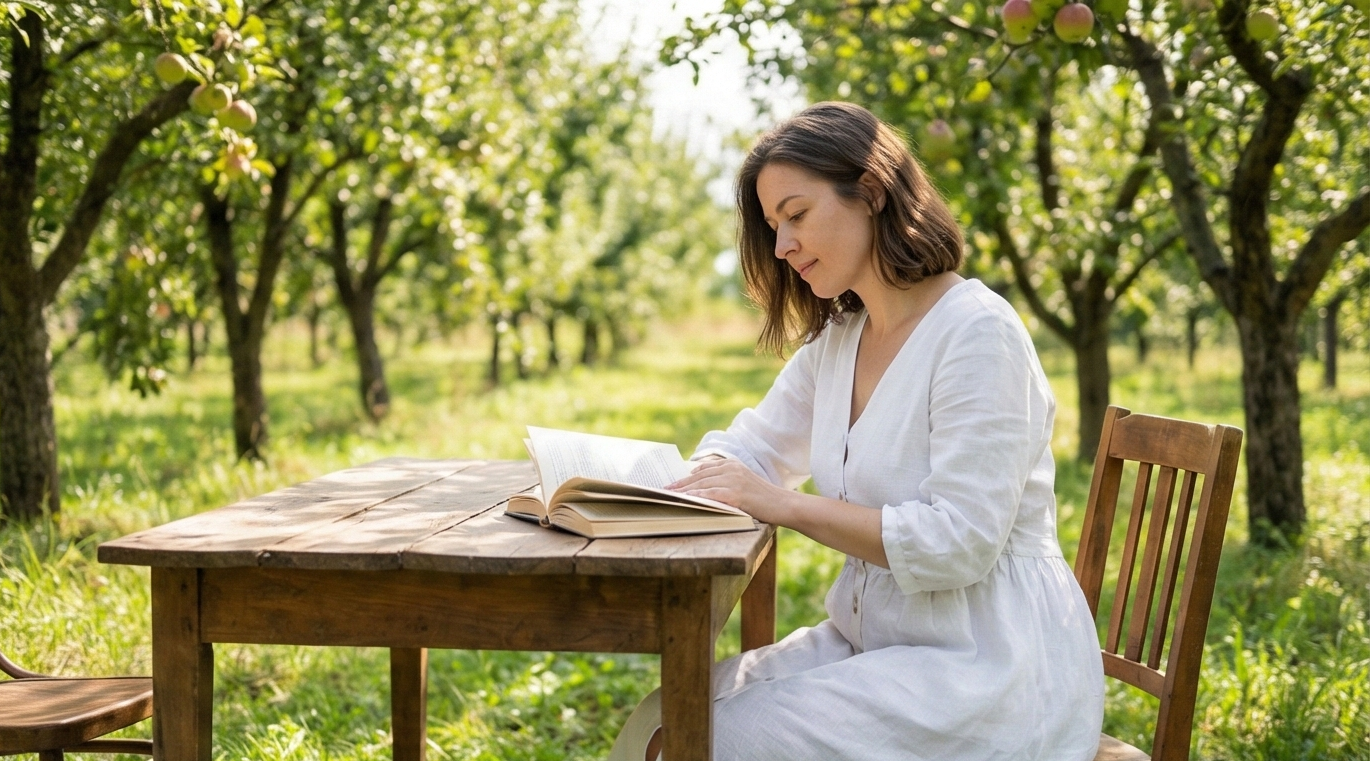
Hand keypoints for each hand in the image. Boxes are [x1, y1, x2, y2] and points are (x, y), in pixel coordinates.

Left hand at [667, 458, 791, 524]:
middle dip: (680, 483)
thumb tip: (703, 489)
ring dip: (684, 490)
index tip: (673, 482)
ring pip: (702, 484)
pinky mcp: (736, 493)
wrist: (783, 504)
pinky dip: (697, 497)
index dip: (686, 476)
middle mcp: (731, 469)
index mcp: (732, 465)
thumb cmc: (763, 499)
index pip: (704, 469)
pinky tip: (686, 500)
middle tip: (665, 490)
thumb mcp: (743, 484)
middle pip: (699, 476)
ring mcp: (734, 480)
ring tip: (670, 496)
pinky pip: (711, 494)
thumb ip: (726, 482)